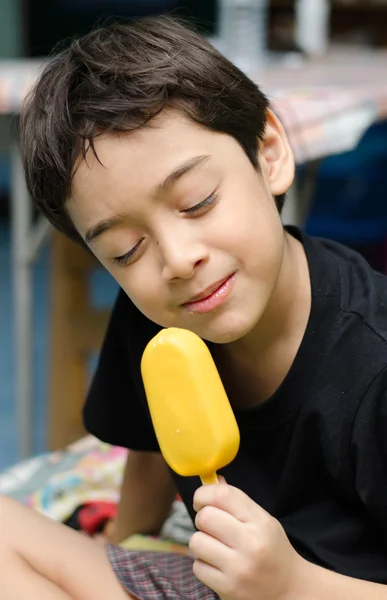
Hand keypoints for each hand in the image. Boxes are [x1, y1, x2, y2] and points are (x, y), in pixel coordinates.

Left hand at [189, 483, 306, 599]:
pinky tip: (219, 567)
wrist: (289, 591)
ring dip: (202, 543)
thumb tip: (212, 481)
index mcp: (260, 522)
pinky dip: (204, 565)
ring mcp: (238, 568)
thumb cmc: (272, 550)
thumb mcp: (262, 521)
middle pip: (205, 517)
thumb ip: (237, 501)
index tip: (202, 501)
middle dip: (203, 520)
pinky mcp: (227, 589)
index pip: (223, 495)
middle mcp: (250, 544)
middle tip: (213, 528)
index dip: (204, 494)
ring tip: (217, 548)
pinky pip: (197, 567)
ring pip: (196, 542)